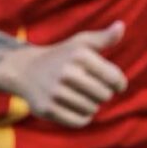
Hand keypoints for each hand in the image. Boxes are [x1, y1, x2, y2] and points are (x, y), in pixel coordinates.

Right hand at [0, 21, 126, 127]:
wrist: (25, 69)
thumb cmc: (61, 56)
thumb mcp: (81, 43)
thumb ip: (104, 37)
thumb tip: (121, 26)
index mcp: (79, 54)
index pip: (115, 78)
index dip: (118, 83)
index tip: (109, 80)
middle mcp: (67, 72)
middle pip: (105, 96)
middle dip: (101, 93)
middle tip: (88, 86)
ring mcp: (56, 91)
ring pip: (92, 109)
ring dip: (90, 105)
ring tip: (78, 94)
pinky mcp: (48, 108)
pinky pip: (79, 121)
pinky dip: (80, 117)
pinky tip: (72, 106)